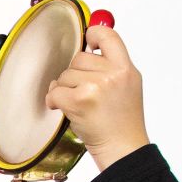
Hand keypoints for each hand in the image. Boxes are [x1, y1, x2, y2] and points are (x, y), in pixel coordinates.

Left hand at [45, 24, 149, 171]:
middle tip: (83, 92)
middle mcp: (112, 74)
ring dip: (64, 89)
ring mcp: (95, 86)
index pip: (108, 35)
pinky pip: (55, 91)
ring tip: (78, 104)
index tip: (87, 41)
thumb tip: (90, 48)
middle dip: (75, 74)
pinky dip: (53, 100)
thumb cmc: (122, 121)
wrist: (122, 147)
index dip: (93, 34)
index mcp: (126, 68)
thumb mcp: (128, 86)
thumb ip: (112, 66)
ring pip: (65, 75)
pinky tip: (62, 107)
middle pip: (79, 57)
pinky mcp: (79, 100)